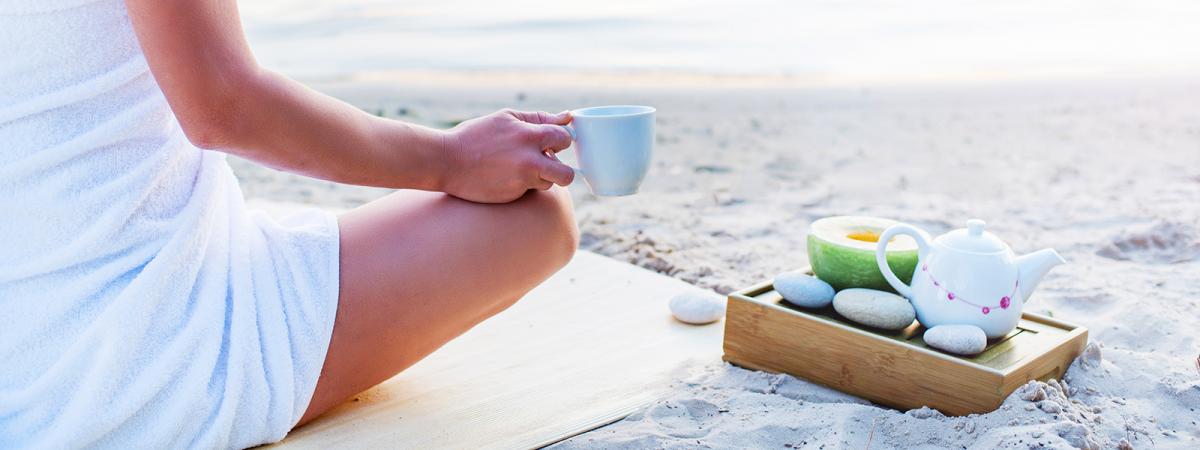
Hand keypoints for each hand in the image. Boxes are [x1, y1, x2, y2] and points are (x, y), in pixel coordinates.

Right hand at [441, 109, 574, 202]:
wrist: (446, 161)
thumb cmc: (476, 136)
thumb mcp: (506, 118)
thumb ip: (539, 119)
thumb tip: (568, 117)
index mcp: (529, 135)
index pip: (565, 138)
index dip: (560, 141)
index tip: (551, 143)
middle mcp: (529, 160)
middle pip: (567, 174)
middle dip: (560, 169)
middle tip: (545, 163)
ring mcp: (521, 181)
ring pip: (549, 185)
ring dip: (542, 178)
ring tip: (520, 169)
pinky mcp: (512, 196)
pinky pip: (530, 192)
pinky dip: (523, 186)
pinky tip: (505, 178)